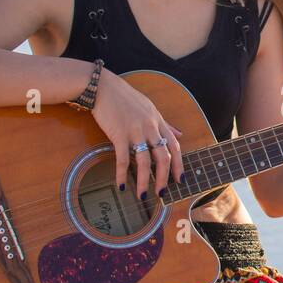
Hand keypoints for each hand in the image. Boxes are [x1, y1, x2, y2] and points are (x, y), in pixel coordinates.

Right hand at [91, 69, 183, 199]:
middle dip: (163, 178)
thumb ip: (165, 124)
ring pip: (145, 161)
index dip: (179, 165)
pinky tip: (122, 185)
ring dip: (145, 181)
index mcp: (158, 121)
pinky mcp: (118, 134)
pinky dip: (122, 174)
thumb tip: (180, 135)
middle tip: (161, 193)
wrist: (103, 87)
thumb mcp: (150, 108)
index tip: (180, 180)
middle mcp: (150, 126)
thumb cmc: (125, 98)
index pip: (174, 146)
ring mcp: (135, 130)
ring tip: (143, 195)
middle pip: (163, 157)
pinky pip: (123, 158)